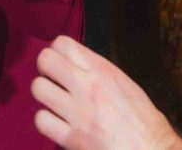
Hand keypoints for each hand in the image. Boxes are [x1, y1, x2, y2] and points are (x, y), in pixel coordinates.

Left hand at [32, 36, 181, 149]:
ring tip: (54, 101)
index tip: (62, 62)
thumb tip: (73, 65)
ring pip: (38, 88)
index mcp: (103, 70)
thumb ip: (97, 71)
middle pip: (45, 60)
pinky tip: (56, 122)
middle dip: (45, 68)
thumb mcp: (123, 83)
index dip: (57, 51)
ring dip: (44, 94)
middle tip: (53, 79)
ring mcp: (78, 112)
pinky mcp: (71, 138)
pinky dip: (45, 120)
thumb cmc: (143, 120)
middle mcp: (87, 86)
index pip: (63, 43)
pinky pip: (41, 119)